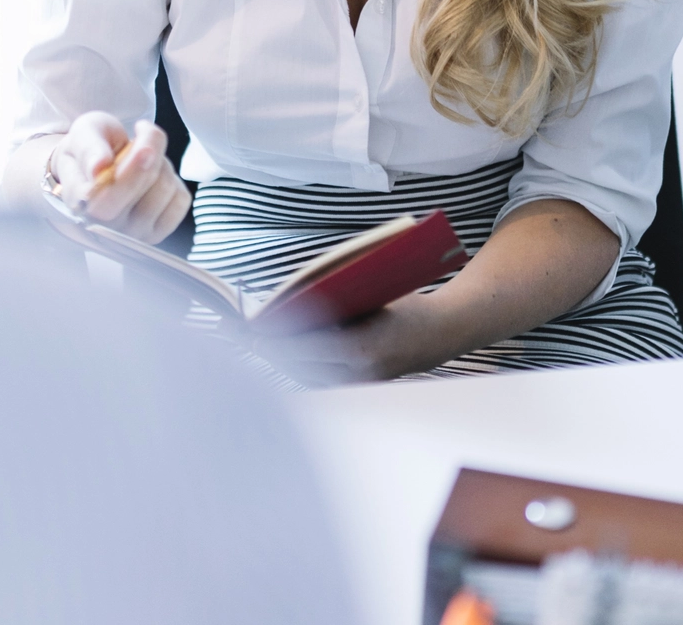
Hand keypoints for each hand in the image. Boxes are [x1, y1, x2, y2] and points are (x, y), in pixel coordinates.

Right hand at [49, 112, 190, 244]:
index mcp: (81, 205)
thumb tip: (99, 167)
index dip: (132, 172)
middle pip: (143, 188)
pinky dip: (174, 180)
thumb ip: (88, 148)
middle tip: (141, 134)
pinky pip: (181, 200)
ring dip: (160, 163)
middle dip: (150, 151)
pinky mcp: (157, 233)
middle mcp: (104, 227)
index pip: (108, 198)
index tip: (144, 148)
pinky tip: (153, 179)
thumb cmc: (89, 152)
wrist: (95, 168)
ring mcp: (132, 234)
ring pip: (165, 188)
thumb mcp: (82, 135)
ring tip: (142, 159)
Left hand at [251, 292, 453, 386]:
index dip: (272, 339)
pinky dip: (300, 364)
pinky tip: (284, 350)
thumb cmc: (406, 304)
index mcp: (361, 348)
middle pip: (298, 365)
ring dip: (282, 359)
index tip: (248, 329)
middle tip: (240, 333)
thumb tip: (290, 303)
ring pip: (306, 376)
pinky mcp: (360, 389)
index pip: (302, 347)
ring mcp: (361, 386)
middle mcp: (359, 374)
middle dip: (270, 349)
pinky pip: (320, 379)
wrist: (442, 332)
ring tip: (257, 340)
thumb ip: (333, 301)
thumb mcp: (369, 294)